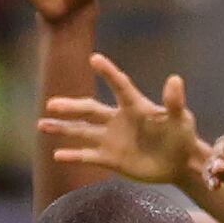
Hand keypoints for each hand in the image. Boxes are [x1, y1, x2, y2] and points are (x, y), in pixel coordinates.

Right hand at [40, 53, 205, 189]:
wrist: (180, 163)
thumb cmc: (182, 137)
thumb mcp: (180, 120)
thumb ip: (174, 102)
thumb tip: (175, 79)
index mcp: (134, 107)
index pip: (119, 86)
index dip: (108, 73)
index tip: (95, 58)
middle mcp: (118, 120)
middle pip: (89, 110)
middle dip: (70, 107)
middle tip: (51, 104)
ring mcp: (112, 139)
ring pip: (82, 132)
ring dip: (63, 128)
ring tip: (42, 125)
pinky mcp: (111, 158)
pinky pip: (89, 156)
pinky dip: (74, 155)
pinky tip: (57, 155)